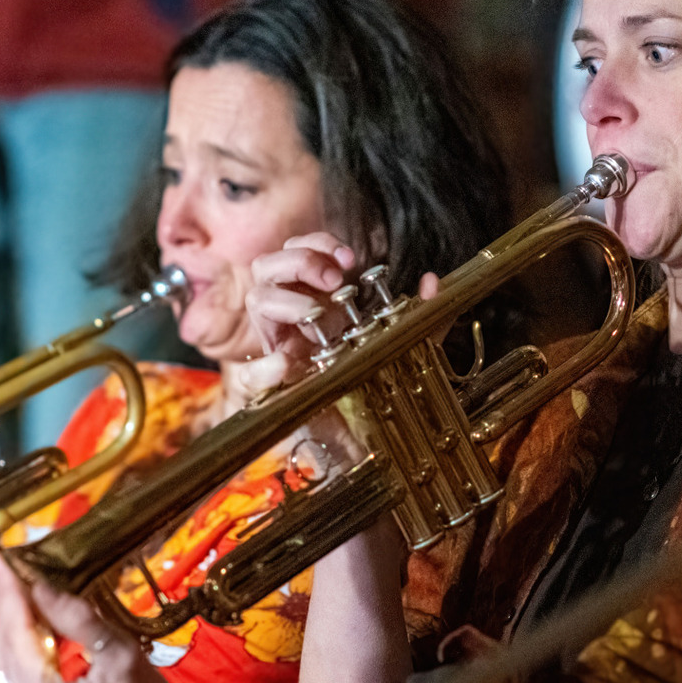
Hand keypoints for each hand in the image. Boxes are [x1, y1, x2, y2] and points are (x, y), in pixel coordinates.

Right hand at [241, 235, 440, 458]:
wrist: (365, 437)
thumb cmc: (376, 383)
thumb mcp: (404, 343)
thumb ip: (419, 314)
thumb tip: (432, 282)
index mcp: (314, 299)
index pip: (297, 251)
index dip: (318, 245)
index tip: (351, 260)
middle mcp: (290, 318)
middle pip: (268, 266)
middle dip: (300, 260)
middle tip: (335, 280)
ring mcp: (278, 348)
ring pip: (256, 301)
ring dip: (285, 300)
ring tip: (316, 316)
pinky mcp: (272, 387)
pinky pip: (249, 374)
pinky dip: (262, 369)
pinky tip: (286, 366)